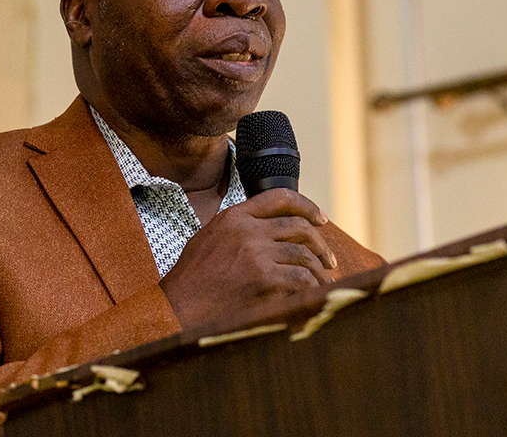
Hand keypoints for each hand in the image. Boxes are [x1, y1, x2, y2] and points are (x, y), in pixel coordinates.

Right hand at [159, 188, 335, 327]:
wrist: (179, 309)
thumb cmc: (192, 279)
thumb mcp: (209, 238)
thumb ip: (238, 227)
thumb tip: (271, 229)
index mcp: (234, 217)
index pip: (280, 197)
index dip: (307, 206)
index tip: (321, 220)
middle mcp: (247, 231)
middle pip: (299, 227)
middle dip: (320, 244)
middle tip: (328, 260)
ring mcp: (257, 256)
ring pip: (304, 254)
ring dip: (320, 269)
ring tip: (324, 281)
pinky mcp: (265, 282)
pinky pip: (301, 278)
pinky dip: (312, 286)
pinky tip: (314, 293)